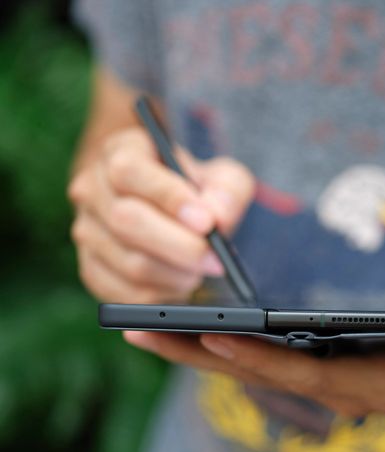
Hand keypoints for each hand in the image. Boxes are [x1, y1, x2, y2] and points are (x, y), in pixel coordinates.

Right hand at [68, 127, 254, 302]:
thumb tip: (217, 219)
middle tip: (216, 261)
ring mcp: (86, 231)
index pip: (129, 171)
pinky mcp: (91, 269)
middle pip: (125, 220)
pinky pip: (124, 293)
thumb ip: (226, 192)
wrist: (172, 212)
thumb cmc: (200, 190)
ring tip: (202, 271)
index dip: (168, 198)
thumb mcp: (222, 178)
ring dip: (174, 274)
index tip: (206, 222)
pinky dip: (161, 295)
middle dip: (179, 246)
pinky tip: (182, 285)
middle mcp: (92, 188)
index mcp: (120, 151)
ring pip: (128, 262)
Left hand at [124, 331, 384, 430]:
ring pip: (252, 368)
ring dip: (198, 351)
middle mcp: (336, 388)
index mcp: (369, 385)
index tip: (212, 334)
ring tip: (144, 328)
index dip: (259, 355)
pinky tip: (191, 331)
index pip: (304, 372)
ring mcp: (325, 380)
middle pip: (258, 372)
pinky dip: (225, 347)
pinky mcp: (323, 369)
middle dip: (199, 354)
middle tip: (137, 330)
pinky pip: (264, 360)